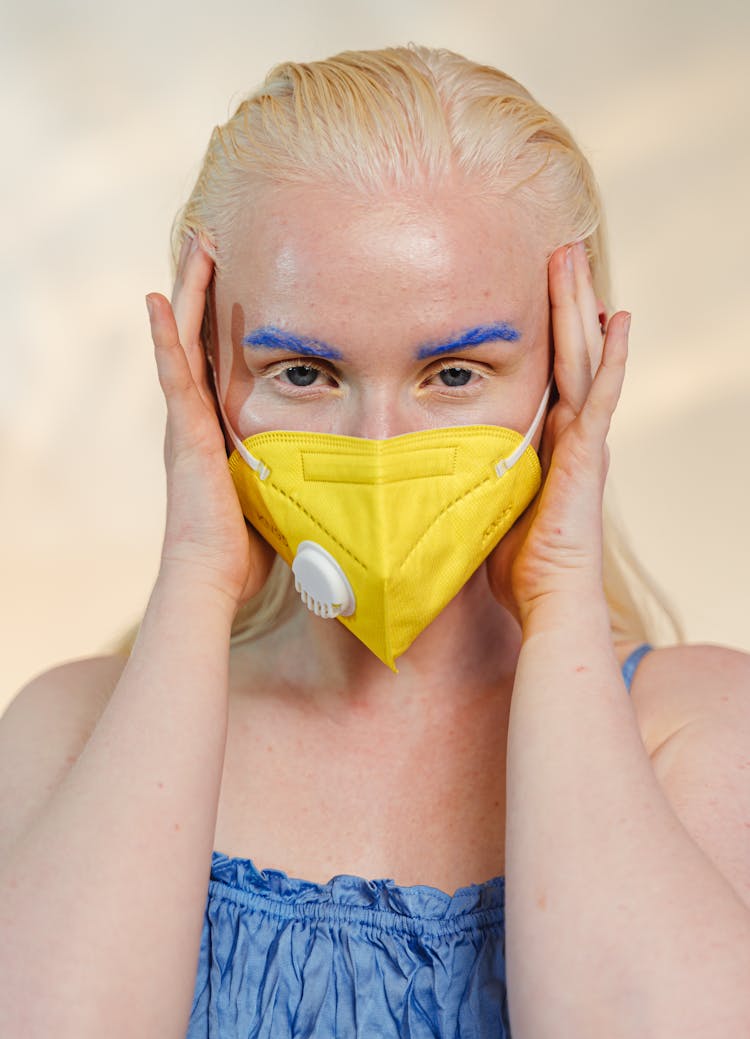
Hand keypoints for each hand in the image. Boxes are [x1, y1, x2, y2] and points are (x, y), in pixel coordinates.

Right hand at [147, 235, 273, 609]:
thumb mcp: (281, 497)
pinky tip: (156, 299)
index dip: (220, 322)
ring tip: (194, 246)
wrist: (215, 578)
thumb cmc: (248, 550)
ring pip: (183, 343)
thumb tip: (345, 474)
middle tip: (211, 243)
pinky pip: (173, 374)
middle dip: (203, 291)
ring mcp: (187, 424)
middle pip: (197, 339)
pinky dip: (163, 336)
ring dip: (187, 294)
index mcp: (217, 432)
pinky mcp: (185, 434)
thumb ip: (299, 475)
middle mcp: (197, 421)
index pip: (217, 362)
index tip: (235, 282)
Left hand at [486, 241, 629, 628]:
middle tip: (559, 250)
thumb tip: (429, 472)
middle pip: (570, 353)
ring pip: (585, 360)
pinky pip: (601, 395)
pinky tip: (617, 319)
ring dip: (581, 308)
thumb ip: (472, 481)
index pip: (550, 373)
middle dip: (564, 301)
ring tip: (575, 258)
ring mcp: (585, 443)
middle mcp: (573, 436)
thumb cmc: (517, 568)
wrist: (547, 602)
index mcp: (549, 445)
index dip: (548, 331)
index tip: (537, 289)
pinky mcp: (589, 455)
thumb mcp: (485, 509)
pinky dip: (610, 357)